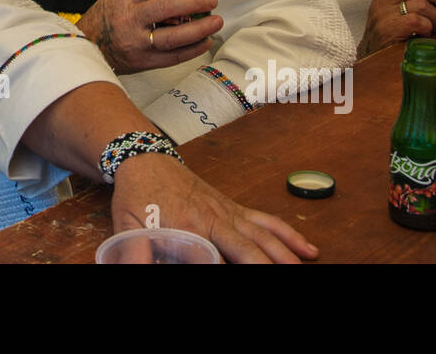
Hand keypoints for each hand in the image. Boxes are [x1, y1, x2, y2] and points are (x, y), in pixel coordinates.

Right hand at [76, 0, 221, 73]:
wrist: (85, 48)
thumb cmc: (106, 17)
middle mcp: (130, 18)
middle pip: (167, 7)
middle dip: (195, 2)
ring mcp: (136, 42)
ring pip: (174, 36)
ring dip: (200, 28)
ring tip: (216, 21)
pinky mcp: (143, 62)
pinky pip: (174, 57)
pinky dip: (193, 49)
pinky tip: (206, 41)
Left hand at [109, 152, 316, 262]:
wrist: (144, 158)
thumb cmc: (137, 195)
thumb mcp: (128, 227)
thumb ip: (133, 255)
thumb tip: (131, 271)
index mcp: (191, 226)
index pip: (219, 258)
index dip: (237, 268)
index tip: (253, 276)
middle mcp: (216, 218)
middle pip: (251, 248)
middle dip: (271, 266)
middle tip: (292, 278)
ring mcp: (228, 211)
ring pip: (264, 234)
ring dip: (286, 254)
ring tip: (305, 268)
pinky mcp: (234, 207)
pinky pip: (265, 221)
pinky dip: (287, 234)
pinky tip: (307, 249)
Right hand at [361, 0, 435, 55]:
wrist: (371, 60)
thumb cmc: (389, 37)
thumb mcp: (394, 14)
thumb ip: (408, 1)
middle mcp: (381, 1)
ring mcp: (383, 15)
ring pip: (420, 3)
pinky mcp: (389, 29)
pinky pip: (417, 20)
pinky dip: (428, 27)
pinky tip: (428, 34)